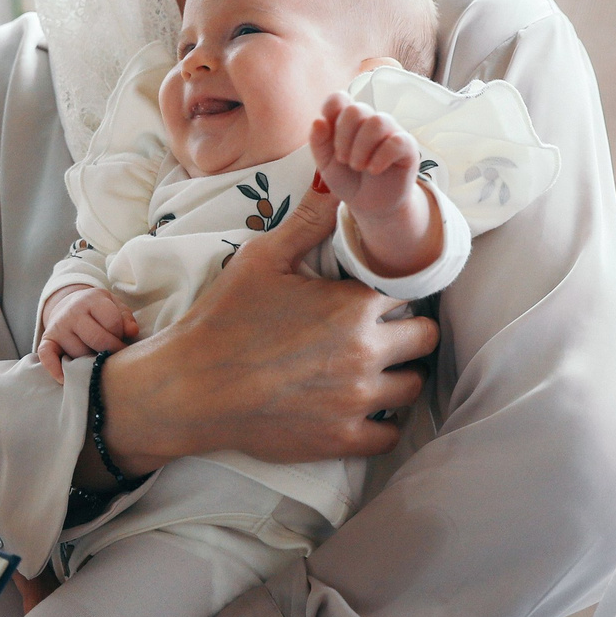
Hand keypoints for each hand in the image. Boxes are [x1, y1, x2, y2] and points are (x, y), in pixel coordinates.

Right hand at [37, 287, 137, 382]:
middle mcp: (73, 312)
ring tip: (97, 361)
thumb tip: (132, 332)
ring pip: (78, 353)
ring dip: (90, 362)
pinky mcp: (47, 340)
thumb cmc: (97, 310)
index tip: (122, 341)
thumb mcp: (114, 305)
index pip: (112, 322)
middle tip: (115, 358)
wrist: (68, 304)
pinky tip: (66, 379)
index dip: (121, 335)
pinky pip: (47, 356)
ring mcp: (58, 327)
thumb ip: (125, 317)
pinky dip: (55, 369)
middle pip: (96, 339)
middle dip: (110, 352)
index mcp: (92, 300)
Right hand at [83, 185, 438, 477]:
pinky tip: (362, 405)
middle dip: (409, 330)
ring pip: (413, 386)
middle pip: (425, 338)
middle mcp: (366, 353)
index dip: (396, 290)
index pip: (410, 292)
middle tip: (383, 330)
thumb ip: (309, 219)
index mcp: (353, 306)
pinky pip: (390, 435)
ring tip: (374, 367)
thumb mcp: (263, 258)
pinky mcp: (342, 438)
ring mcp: (357, 400)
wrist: (190, 387)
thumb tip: (334, 177)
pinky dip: (383, 421)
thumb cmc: (224, 319)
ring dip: (399, 374)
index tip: (379, 295)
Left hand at [310, 94, 420, 218]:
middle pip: (356, 110)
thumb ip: (319, 142)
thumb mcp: (325, 164)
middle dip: (344, 138)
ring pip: (377, 121)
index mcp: (348, 121)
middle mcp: (370, 122)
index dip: (330, 111)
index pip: (339, 99)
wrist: (370, 206)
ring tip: (359, 167)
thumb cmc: (348, 180)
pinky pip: (397, 141)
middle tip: (344, 160)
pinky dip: (381, 157)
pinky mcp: (407, 148)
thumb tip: (318, 121)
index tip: (328, 134)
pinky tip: (374, 170)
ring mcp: (390, 132)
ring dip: (362, 148)